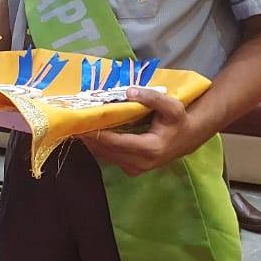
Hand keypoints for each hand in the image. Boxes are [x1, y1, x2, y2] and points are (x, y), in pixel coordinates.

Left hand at [78, 87, 208, 176]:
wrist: (187, 138)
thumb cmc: (179, 121)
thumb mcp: (171, 106)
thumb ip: (151, 97)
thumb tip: (129, 90)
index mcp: (150, 148)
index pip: (116, 142)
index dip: (97, 134)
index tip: (81, 123)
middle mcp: (141, 163)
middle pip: (107, 151)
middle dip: (89, 138)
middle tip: (73, 123)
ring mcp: (135, 169)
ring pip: (106, 157)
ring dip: (92, 143)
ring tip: (77, 127)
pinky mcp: (131, 169)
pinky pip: (110, 158)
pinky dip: (99, 148)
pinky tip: (90, 134)